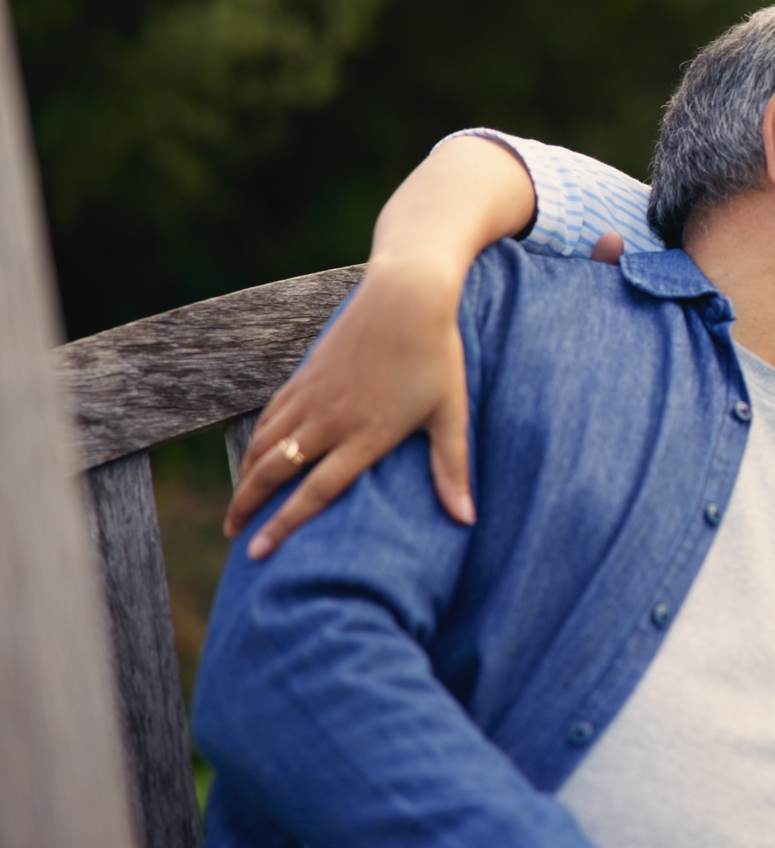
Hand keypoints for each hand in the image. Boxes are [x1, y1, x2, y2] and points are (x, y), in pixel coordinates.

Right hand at [224, 256, 473, 557]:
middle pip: (275, 472)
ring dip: (246, 477)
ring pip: (265, 444)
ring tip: (238, 505)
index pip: (315, 492)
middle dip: (248, 507)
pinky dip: (256, 440)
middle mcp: (329, 420)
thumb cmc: (437, 356)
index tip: (258, 552)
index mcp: (365, 436)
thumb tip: (467, 519)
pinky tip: (254, 455)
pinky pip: (270, 415)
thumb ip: (452, 469)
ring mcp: (313, 395)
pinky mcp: (305, 375)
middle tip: (234, 536)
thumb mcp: (450, 414)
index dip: (284, 525)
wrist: (407, 295)